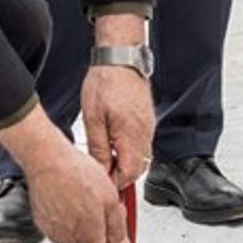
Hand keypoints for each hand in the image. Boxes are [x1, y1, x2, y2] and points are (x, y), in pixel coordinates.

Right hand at [2, 120, 127, 242]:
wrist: (47, 160)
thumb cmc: (77, 174)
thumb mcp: (110, 199)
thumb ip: (117, 229)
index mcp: (86, 235)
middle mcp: (67, 239)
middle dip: (102, 234)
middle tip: (106, 208)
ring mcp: (53, 232)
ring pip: (78, 237)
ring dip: (87, 223)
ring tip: (89, 198)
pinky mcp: (44, 223)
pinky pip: (64, 227)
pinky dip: (72, 217)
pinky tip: (75, 197)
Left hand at [79, 65, 154, 190]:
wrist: (121, 58)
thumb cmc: (105, 83)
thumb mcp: (93, 119)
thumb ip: (99, 148)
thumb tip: (101, 171)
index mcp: (131, 135)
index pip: (129, 173)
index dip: (115, 183)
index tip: (102, 184)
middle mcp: (145, 133)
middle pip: (138, 169)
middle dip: (121, 175)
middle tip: (101, 173)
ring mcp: (149, 127)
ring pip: (141, 157)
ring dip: (125, 162)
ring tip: (106, 157)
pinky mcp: (148, 120)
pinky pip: (142, 144)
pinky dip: (130, 150)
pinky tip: (115, 143)